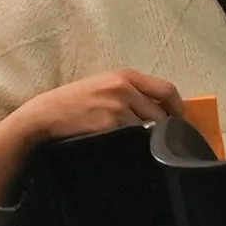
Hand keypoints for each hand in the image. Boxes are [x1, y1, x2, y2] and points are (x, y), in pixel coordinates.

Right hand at [0, 69, 182, 204]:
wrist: (46, 115)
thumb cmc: (74, 102)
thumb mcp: (103, 87)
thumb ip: (129, 92)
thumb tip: (159, 112)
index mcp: (125, 75)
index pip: (167, 89)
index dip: (178, 108)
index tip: (180, 122)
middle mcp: (124, 87)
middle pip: (162, 112)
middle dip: (166, 129)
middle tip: (166, 142)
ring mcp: (117, 107)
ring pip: (149, 128)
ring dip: (150, 140)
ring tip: (143, 147)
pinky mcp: (109, 125)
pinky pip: (133, 139)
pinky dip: (134, 146)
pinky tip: (126, 149)